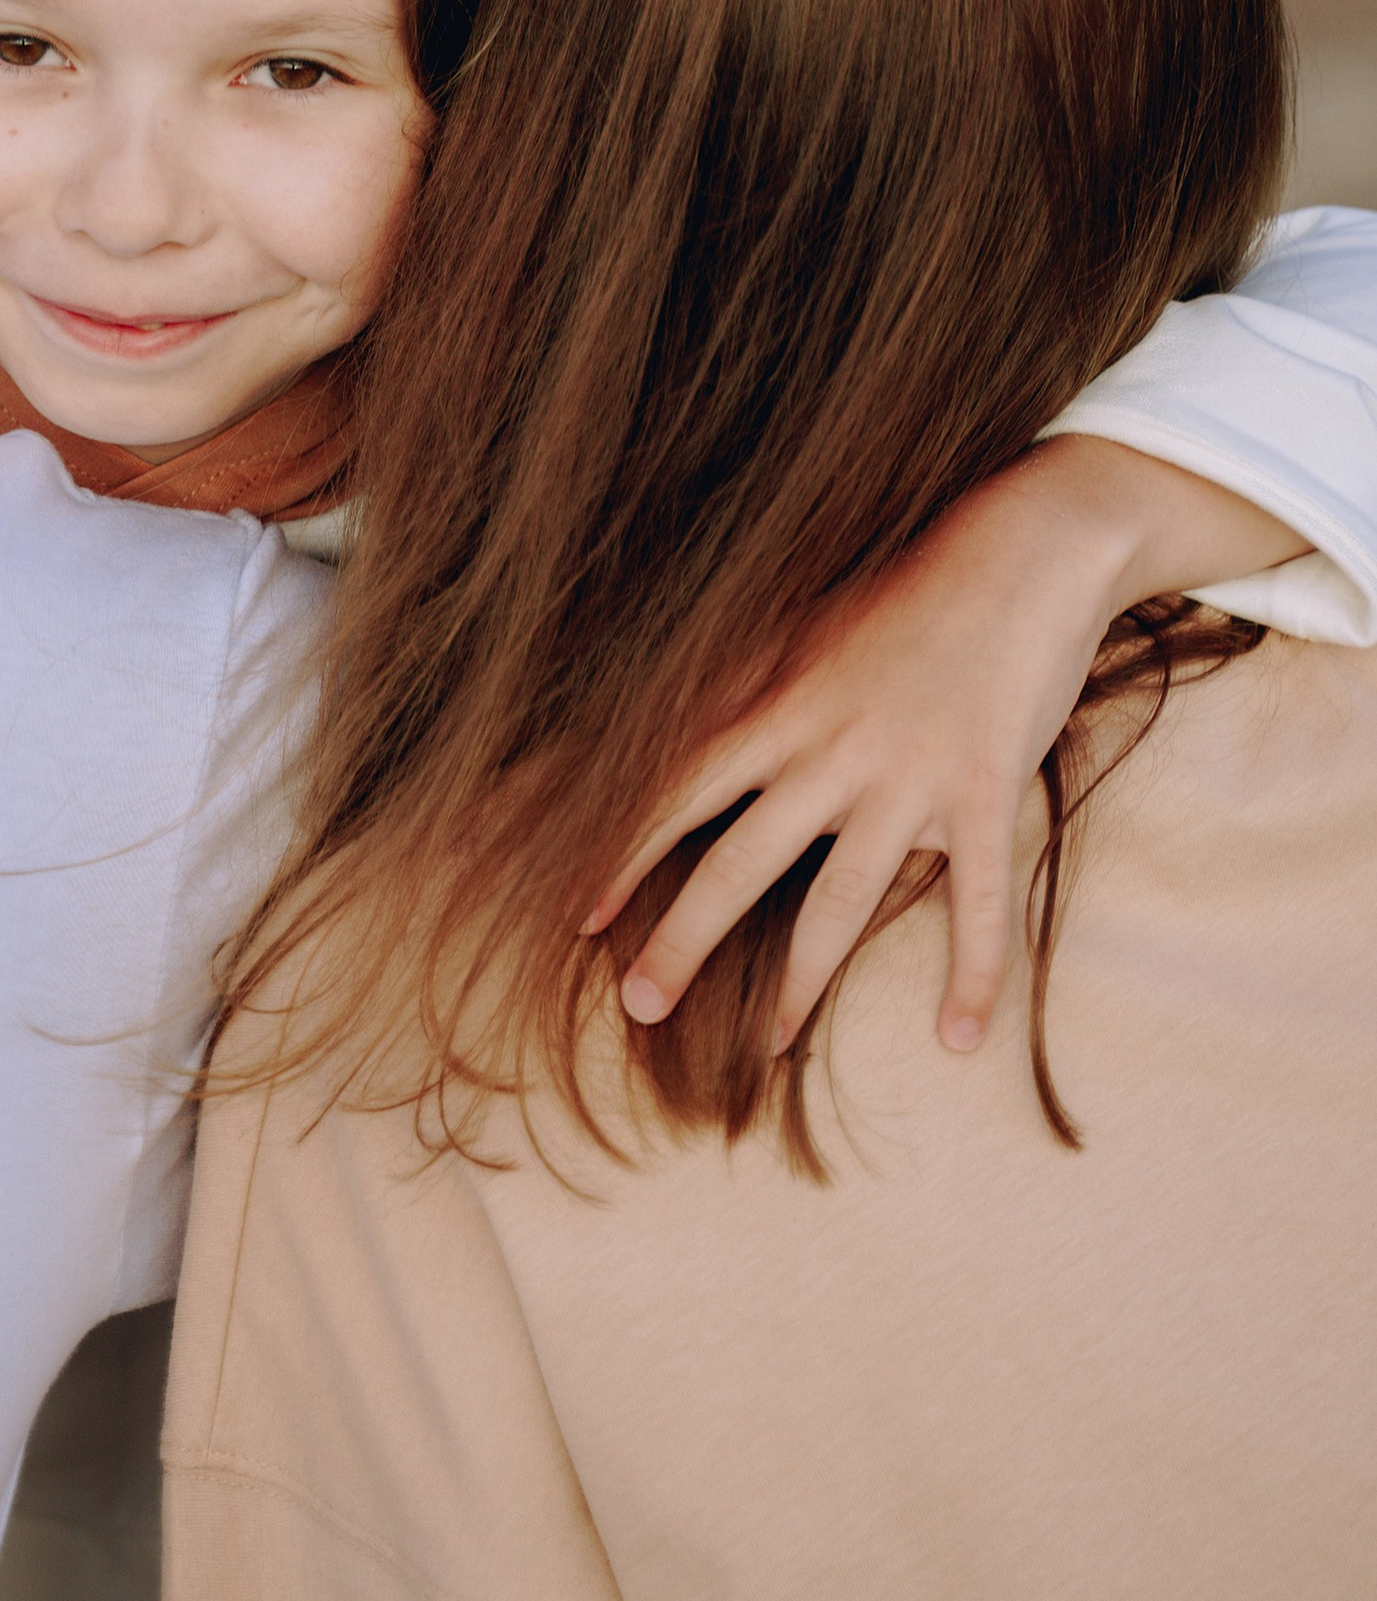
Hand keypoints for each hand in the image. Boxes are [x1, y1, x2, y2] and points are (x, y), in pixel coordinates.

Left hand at [586, 435, 1309, 1056]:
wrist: (1022, 550)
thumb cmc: (909, 587)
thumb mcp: (811, 627)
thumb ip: (755, 687)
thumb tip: (686, 731)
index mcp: (780, 708)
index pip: (678, 793)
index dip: (624, 856)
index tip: (578, 916)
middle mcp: (829, 751)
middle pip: (738, 863)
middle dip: (682, 939)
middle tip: (637, 1007)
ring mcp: (907, 780)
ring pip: (839, 903)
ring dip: (799, 985)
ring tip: (765, 1050)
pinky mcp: (984, 796)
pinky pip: (979, 906)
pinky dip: (974, 976)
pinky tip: (959, 1038)